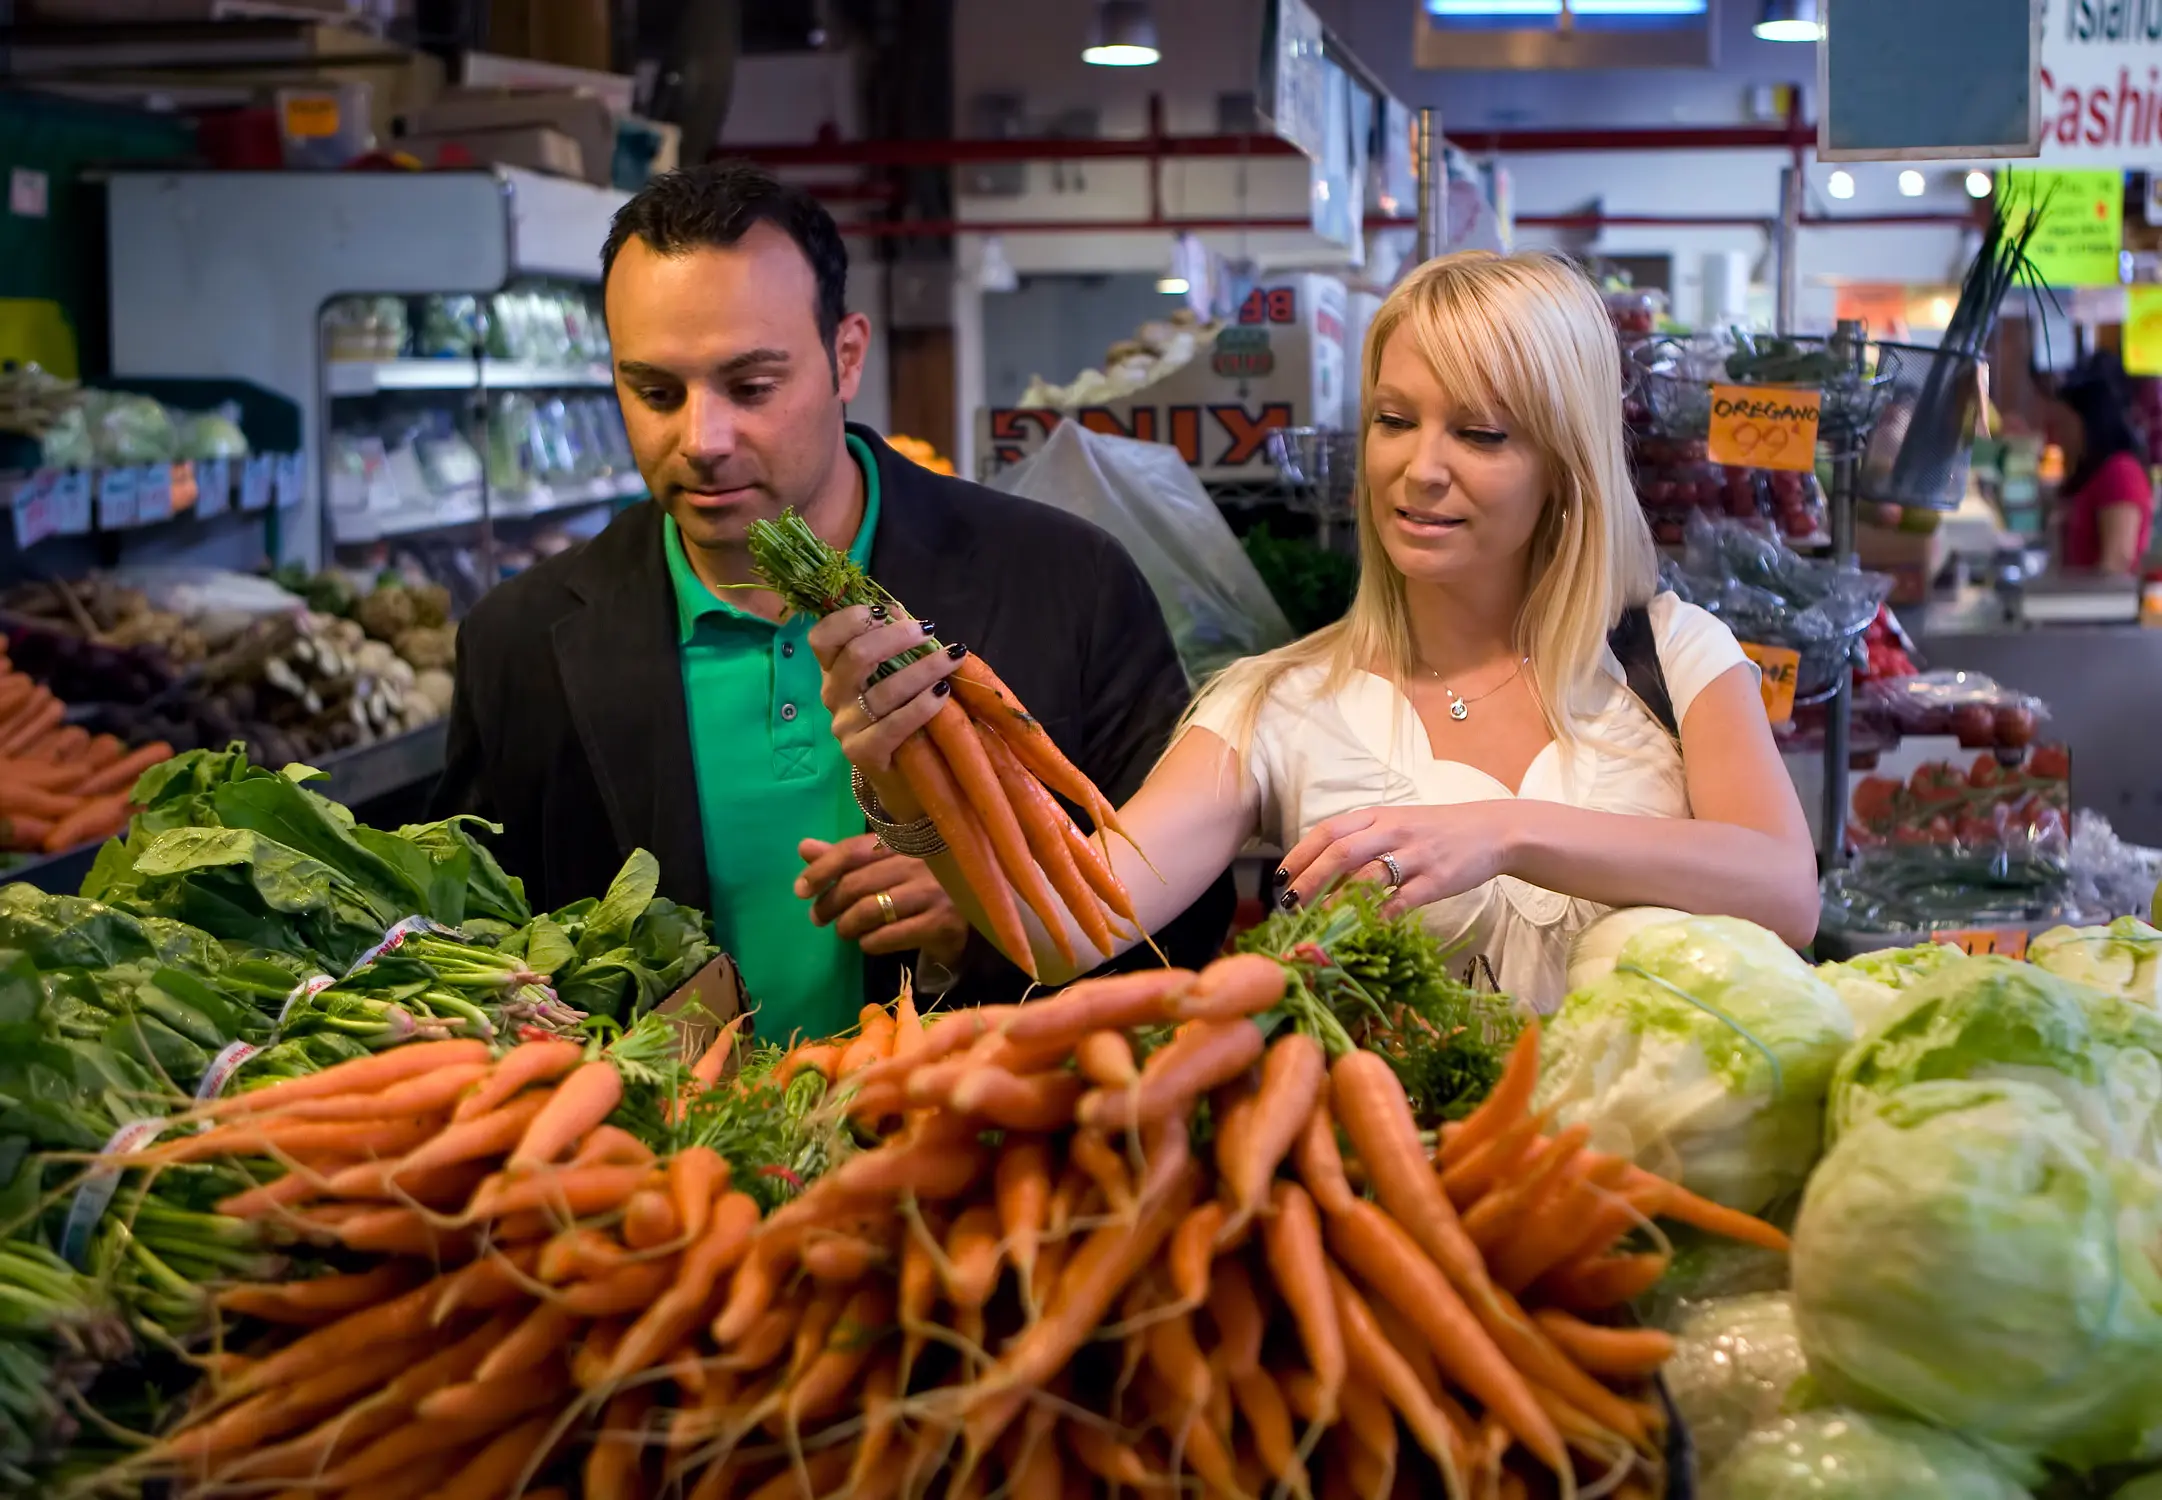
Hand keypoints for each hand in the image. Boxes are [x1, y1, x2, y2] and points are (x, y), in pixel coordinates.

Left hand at [795, 834, 969, 965]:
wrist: (975, 909)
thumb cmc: (921, 884)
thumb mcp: (885, 865)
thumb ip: (846, 858)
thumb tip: (804, 847)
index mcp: (903, 842)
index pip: (852, 850)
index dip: (821, 869)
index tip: (800, 890)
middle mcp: (919, 863)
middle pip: (856, 884)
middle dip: (828, 905)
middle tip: (818, 917)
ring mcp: (933, 893)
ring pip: (869, 911)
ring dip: (846, 926)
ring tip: (843, 931)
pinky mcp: (943, 923)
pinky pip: (889, 936)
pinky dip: (869, 943)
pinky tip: (868, 942)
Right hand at [808, 605, 965, 780]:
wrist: (900, 778)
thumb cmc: (896, 715)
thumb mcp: (889, 676)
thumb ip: (889, 644)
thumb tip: (897, 610)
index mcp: (832, 671)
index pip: (822, 638)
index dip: (850, 618)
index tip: (884, 612)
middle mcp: (833, 695)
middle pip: (856, 656)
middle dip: (896, 637)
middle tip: (928, 631)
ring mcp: (845, 725)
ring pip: (883, 689)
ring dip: (924, 668)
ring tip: (952, 658)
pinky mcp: (862, 752)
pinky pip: (894, 724)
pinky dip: (922, 705)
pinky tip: (943, 693)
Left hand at [1278, 803, 1517, 917]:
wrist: (1493, 831)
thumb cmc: (1437, 830)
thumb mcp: (1396, 824)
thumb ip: (1362, 841)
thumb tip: (1320, 872)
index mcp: (1377, 816)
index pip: (1328, 831)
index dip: (1299, 855)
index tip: (1278, 878)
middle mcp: (1392, 832)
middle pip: (1341, 852)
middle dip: (1309, 879)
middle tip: (1288, 904)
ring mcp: (1415, 856)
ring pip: (1367, 876)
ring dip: (1336, 901)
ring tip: (1314, 921)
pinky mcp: (1436, 880)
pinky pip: (1401, 901)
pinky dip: (1377, 917)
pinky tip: (1359, 931)